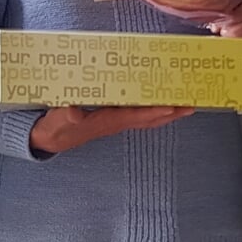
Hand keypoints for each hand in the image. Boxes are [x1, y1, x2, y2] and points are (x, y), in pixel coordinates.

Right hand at [28, 105, 192, 155]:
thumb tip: (75, 111)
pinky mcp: (114, 118)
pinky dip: (154, 109)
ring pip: (148, 117)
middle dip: (170, 112)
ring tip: (186, 105)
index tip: (171, 107)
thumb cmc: (55, 126)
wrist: (49, 138)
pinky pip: (140, 114)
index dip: (153, 112)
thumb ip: (65, 115)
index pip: (134, 116)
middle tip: (191, 105)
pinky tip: (163, 103)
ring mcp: (116, 122)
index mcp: (105, 121)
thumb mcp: (56, 120)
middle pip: (149, 118)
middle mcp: (116, 123)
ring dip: (167, 112)